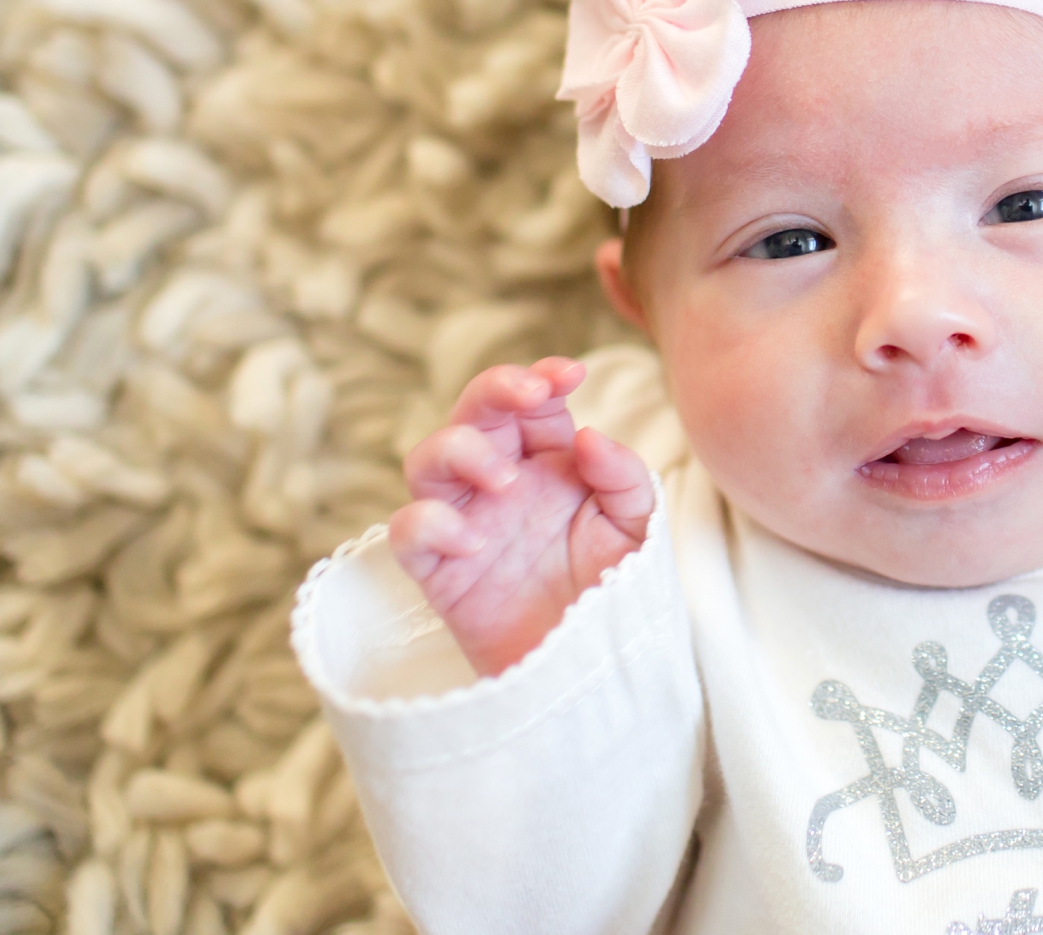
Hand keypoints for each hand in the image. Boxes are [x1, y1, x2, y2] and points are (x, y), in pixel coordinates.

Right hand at [392, 358, 654, 676]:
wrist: (595, 668)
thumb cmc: (614, 590)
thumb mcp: (636, 528)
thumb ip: (623, 478)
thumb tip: (587, 435)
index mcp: (549, 462)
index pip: (533, 404)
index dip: (542, 378)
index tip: (570, 374)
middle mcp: (501, 482)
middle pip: (473, 415)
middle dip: (494, 390)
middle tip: (530, 396)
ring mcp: (466, 523)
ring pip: (427, 460)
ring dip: (460, 452)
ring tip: (506, 480)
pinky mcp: (440, 573)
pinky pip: (406, 533)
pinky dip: (428, 524)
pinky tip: (472, 542)